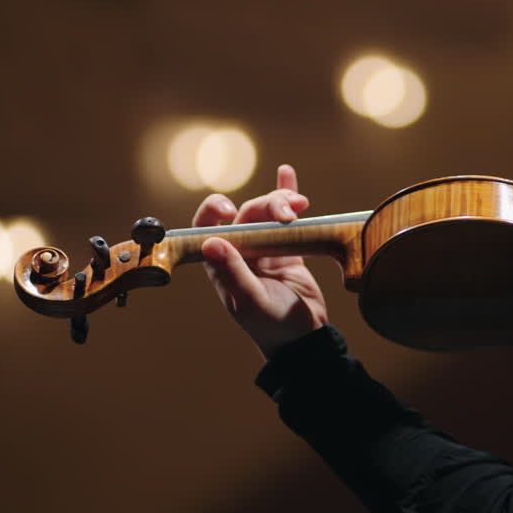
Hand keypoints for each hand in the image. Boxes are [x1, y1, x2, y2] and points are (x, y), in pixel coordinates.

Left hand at [193, 164, 329, 357]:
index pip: (207, 226)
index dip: (214, 210)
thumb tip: (210, 242)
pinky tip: (287, 173)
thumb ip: (233, 273)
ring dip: (282, 201)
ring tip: (302, 205)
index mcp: (222, 263)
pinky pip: (283, 215)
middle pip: (246, 213)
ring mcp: (264, 247)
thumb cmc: (273, 326)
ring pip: (267, 211)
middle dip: (267, 205)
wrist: (305, 338)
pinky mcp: (288, 247)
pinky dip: (286, 192)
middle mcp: (240, 251)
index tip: (231, 209)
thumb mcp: (251, 302)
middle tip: (291, 214)